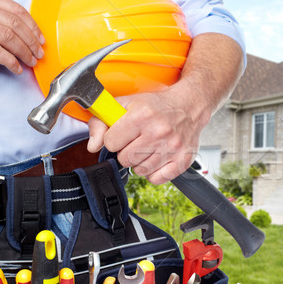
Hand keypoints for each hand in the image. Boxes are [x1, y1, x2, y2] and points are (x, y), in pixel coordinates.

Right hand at [0, 0, 44, 73]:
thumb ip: (0, 18)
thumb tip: (30, 35)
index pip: (17, 10)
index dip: (33, 27)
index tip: (41, 39)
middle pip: (15, 25)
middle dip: (31, 42)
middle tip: (38, 54)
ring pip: (8, 38)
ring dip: (24, 52)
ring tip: (30, 61)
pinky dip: (10, 62)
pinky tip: (16, 68)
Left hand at [87, 82, 209, 184]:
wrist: (189, 106)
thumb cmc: (156, 106)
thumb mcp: (125, 104)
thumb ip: (101, 122)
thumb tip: (92, 146)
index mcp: (141, 116)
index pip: (110, 143)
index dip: (114, 139)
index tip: (122, 134)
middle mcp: (158, 132)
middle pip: (125, 159)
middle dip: (127, 152)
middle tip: (136, 142)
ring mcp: (172, 148)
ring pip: (140, 171)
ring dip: (140, 162)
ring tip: (148, 149)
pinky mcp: (183, 160)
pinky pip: (157, 179)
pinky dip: (154, 173)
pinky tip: (157, 159)